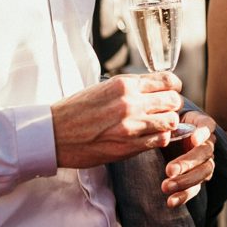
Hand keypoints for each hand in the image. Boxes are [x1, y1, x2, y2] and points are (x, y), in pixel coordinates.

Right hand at [51, 72, 182, 168]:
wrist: (53, 134)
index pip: (167, 80)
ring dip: (167, 123)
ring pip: (171, 121)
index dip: (173, 87)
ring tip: (157, 125)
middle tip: (164, 110)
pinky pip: (159, 140)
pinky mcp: (128, 146)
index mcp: (124, 84)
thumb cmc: (76, 110)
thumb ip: (130, 87)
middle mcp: (130, 102)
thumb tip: (153, 87)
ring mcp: (131, 125)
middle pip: (173, 100)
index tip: (170, 92)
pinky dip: (159, 138)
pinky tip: (149, 137)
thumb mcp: (104, 87)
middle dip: (172, 105)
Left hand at [160, 110, 216, 207]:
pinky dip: (184, 196)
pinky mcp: (197, 178)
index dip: (202, 133)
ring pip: (203, 173)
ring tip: (165, 187)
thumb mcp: (167, 117)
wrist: (167, 137)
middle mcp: (207, 143)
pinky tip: (170, 201)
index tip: (193, 140)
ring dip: (185, 182)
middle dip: (187, 163)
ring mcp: (204, 162)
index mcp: (201, 124)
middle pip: (204, 153)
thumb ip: (167, 119)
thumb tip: (161, 122)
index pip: (208, 126)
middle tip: (169, 170)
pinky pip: (196, 188)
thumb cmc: (167, 123)